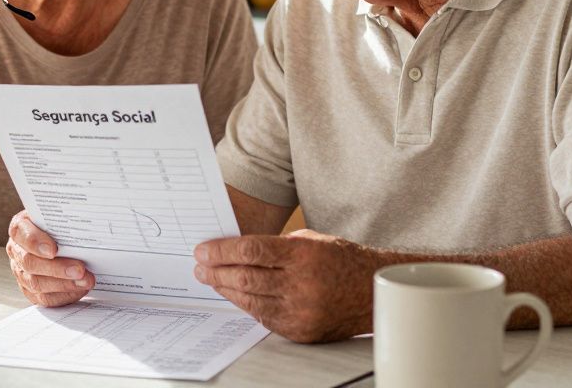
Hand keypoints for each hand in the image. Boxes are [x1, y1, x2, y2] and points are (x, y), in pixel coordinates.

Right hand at [6, 210, 94, 306]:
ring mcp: (21, 272)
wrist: (58, 237)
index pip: (21, 233)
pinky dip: (64, 295)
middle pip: (30, 263)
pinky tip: (80, 290)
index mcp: (20, 228)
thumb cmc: (58, 224)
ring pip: (37, 283)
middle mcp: (17, 251)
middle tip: (80, 270)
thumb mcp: (58, 216)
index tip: (53, 250)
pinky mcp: (30, 290)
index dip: (35, 242)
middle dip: (57, 268)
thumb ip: (64, 218)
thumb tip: (85, 218)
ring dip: (64, 284)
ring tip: (86, 281)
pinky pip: (44, 298)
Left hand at [193, 229, 373, 342]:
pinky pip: (263, 318)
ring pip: (250, 300)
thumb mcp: (310, 240)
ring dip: (226, 289)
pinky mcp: (300, 331)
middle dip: (216, 271)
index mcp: (303, 255)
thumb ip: (275, 246)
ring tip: (212, 280)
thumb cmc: (341, 260)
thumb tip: (235, 250)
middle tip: (200, 266)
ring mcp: (301, 311)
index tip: (203, 250)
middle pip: (245, 277)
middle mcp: (302, 284)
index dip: (222, 251)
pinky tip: (236, 295)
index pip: (252, 250)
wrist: (372, 291)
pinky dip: (246, 305)